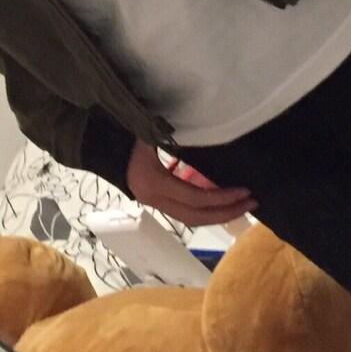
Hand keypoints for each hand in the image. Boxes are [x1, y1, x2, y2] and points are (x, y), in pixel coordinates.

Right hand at [125, 140, 258, 226]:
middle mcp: (155, 199)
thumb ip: (173, 136)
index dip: (222, 197)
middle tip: (251, 203)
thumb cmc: (124, 134)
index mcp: (155, 182)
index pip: (195, 198)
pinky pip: (184, 212)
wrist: (99, 144)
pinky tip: (219, 202)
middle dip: (226, 212)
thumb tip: (204, 131)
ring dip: (217, 214)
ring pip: (191, 219)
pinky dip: (204, 210)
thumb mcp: (151, 131)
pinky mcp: (155, 201)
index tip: (245, 191)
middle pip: (196, 217)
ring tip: (240, 206)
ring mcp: (154, 203)